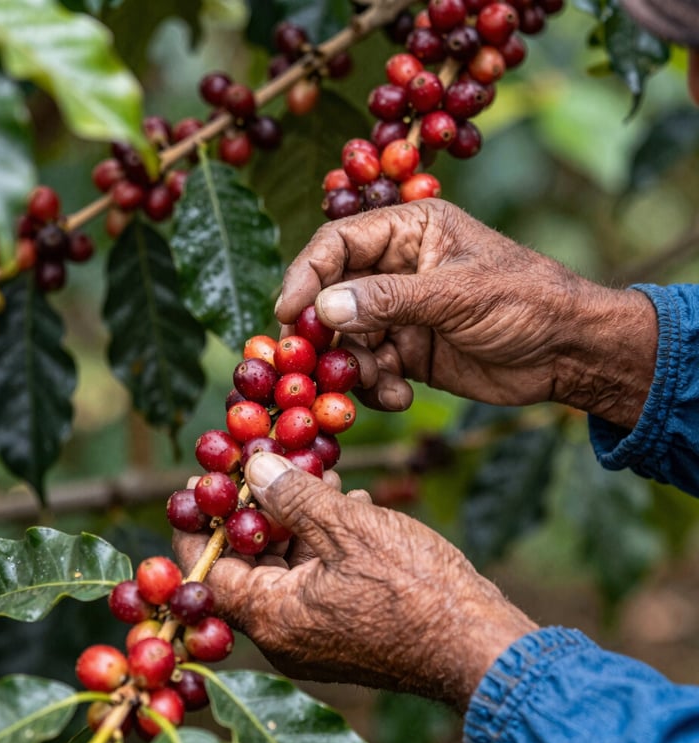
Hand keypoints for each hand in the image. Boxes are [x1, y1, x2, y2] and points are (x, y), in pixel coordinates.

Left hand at [173, 452, 536, 711]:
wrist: (478, 642)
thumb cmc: (414, 586)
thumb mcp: (347, 526)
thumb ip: (293, 495)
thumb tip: (254, 466)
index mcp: (273, 616)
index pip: (208, 572)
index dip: (203, 524)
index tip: (206, 483)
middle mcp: (285, 636)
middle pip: (249, 565)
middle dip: (260, 510)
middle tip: (270, 465)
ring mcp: (316, 637)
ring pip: (288, 568)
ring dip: (298, 519)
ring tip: (319, 474)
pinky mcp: (345, 631)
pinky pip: (317, 580)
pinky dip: (324, 542)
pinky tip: (350, 503)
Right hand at [276, 199, 656, 427]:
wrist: (568, 353)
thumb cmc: (526, 302)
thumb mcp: (459, 295)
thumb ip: (390, 299)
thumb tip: (324, 307)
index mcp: (410, 231)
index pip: (338, 243)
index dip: (307, 274)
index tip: (287, 313)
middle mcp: (397, 268)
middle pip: (333, 294)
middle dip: (324, 331)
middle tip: (311, 363)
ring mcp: (400, 312)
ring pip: (347, 337)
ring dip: (352, 366)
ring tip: (378, 383)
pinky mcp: (406, 351)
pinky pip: (370, 368)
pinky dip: (375, 387)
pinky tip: (400, 397)